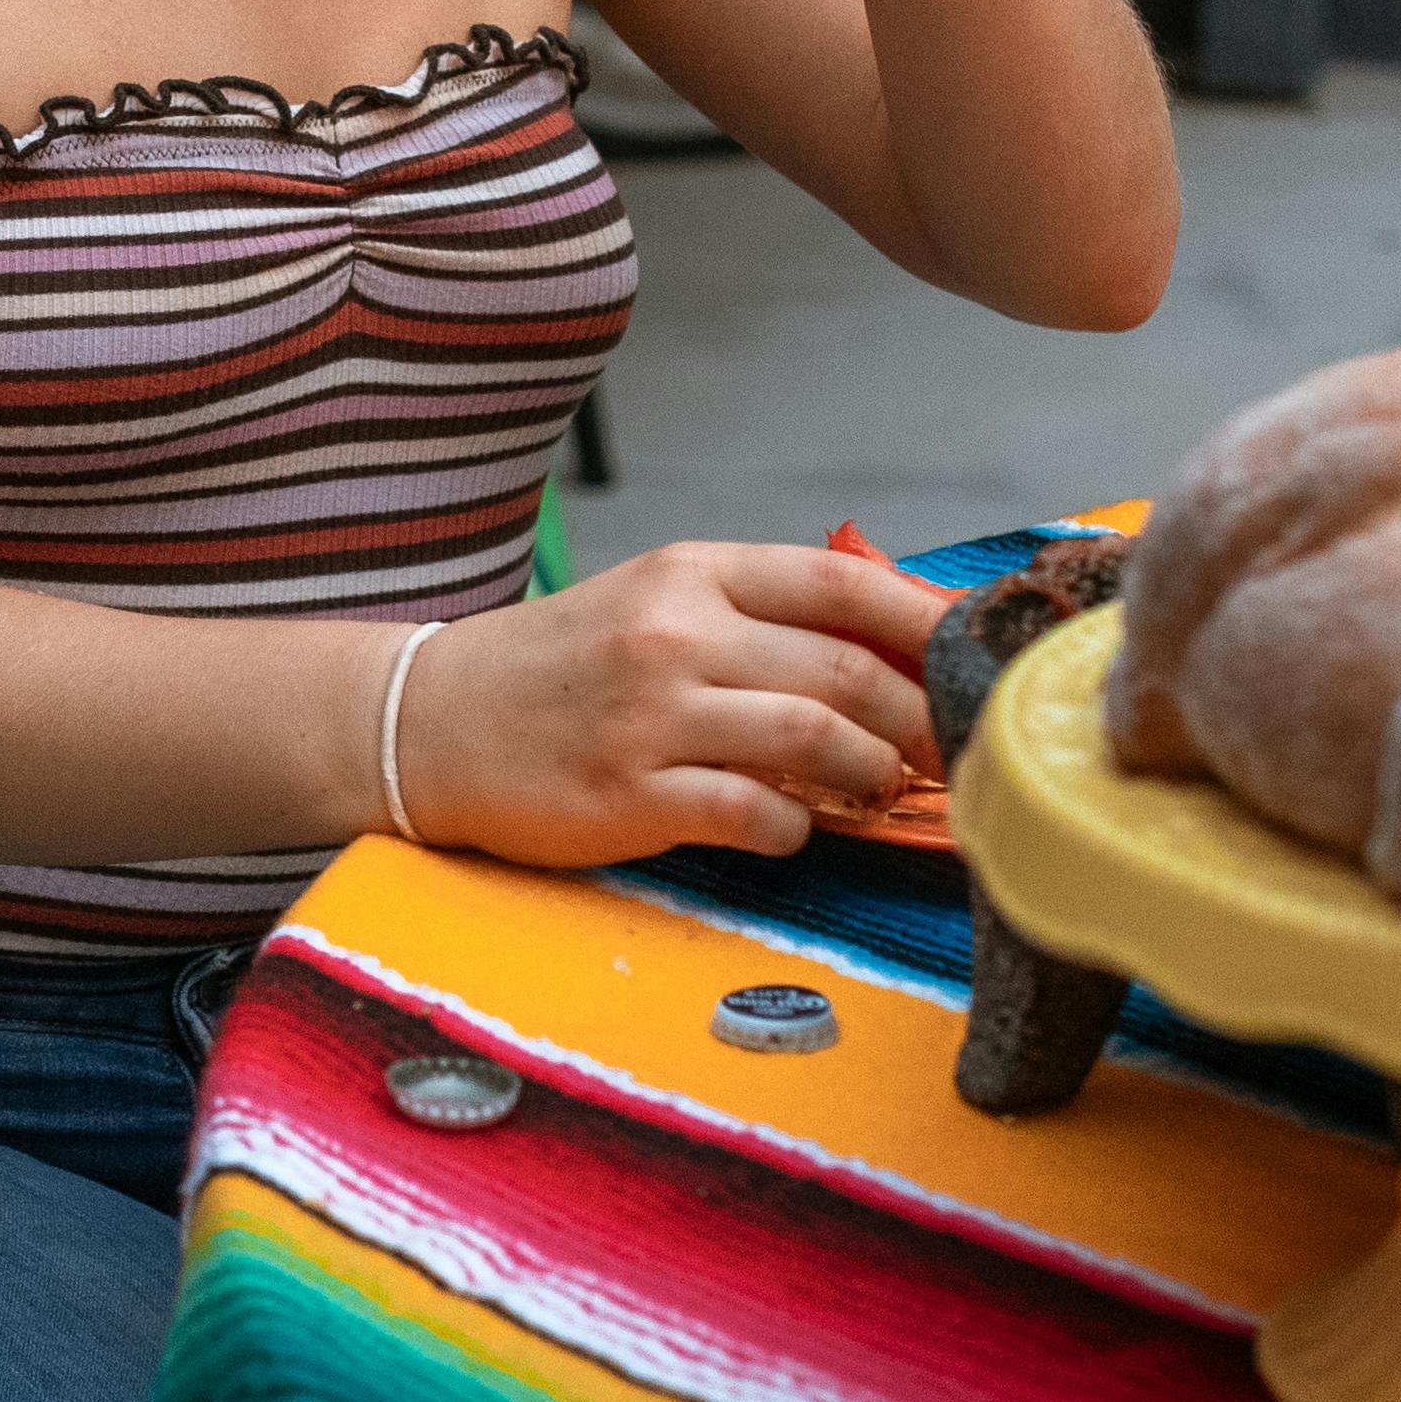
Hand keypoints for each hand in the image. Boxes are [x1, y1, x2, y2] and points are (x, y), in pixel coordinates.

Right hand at [394, 540, 945, 865]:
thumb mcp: (649, 604)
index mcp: (689, 573)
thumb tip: (884, 644)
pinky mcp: (630, 795)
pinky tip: (792, 827)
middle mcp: (675, 634)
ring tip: (882, 790)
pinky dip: (796, 827)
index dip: (925, 622)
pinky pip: (756, 814)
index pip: (839, 583)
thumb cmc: (554, 670)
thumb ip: (753, 616)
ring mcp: (652, 716)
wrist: (426, 722)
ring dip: (872, 774)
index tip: (974, 657)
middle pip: (846, 671)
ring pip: (817, 740)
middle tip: (955, 747)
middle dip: (921, 717)